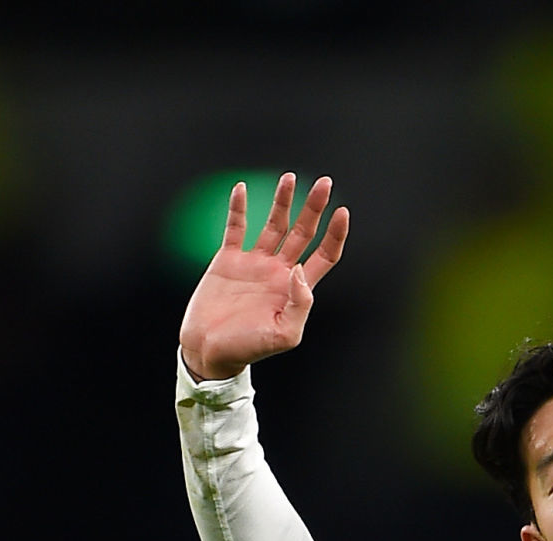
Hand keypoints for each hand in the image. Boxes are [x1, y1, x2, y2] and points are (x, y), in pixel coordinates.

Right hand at [179, 173, 350, 380]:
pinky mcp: (228, 260)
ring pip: (274, 225)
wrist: (210, 351)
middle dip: (314, 207)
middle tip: (324, 182)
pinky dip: (238, 208)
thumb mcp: (283, 335)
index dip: (336, 235)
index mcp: (296, 288)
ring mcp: (254, 263)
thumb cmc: (248, 349)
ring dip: (282, 201)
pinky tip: (241, 188)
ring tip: (289, 177)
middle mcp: (279, 271)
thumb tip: (300, 270)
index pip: (324, 255)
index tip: (343, 212)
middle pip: (303, 232)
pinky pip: (235, 228)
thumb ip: (299, 305)